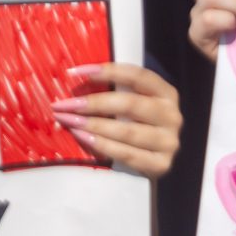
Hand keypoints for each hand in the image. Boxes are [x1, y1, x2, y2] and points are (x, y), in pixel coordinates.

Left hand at [54, 63, 180, 180]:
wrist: (153, 162)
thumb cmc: (135, 126)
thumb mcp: (132, 104)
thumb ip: (114, 91)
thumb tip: (75, 80)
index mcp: (166, 93)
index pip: (137, 76)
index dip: (106, 71)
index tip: (74, 73)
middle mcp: (172, 116)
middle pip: (130, 104)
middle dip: (92, 103)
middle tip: (64, 105)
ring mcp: (168, 142)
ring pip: (126, 131)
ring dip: (92, 125)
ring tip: (68, 121)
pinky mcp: (161, 164)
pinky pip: (126, 154)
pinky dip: (101, 145)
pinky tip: (82, 137)